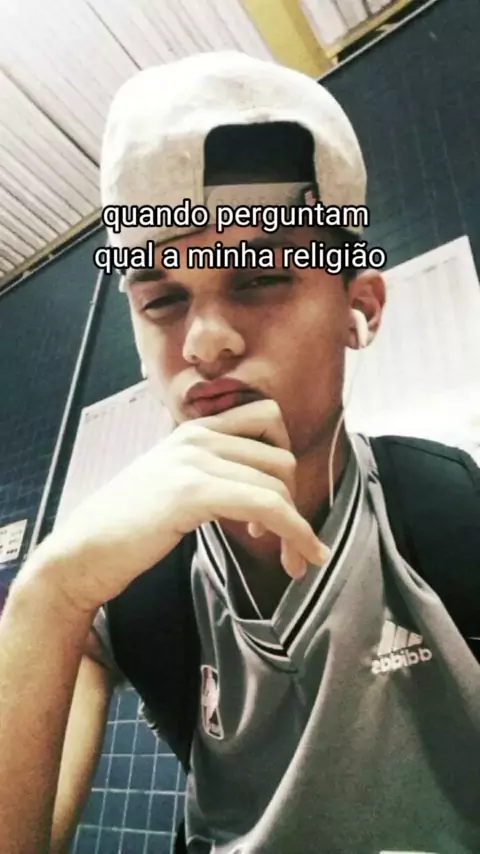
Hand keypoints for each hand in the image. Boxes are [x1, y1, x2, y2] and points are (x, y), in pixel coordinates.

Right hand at [35, 399, 328, 611]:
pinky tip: (298, 559)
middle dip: (295, 501)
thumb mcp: (174, 482)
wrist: (84, 550)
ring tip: (292, 560)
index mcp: (194, 430)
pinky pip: (267, 506)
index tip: (276, 500)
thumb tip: (259, 490)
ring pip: (278, 484)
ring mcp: (194, 461)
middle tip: (290, 542)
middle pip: (280, 456)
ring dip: (298, 527)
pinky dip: (294, 533)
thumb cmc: (129, 526)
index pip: (268, 418)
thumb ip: (211, 473)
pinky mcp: (193, 492)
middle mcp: (197, 437)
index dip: (284, 460)